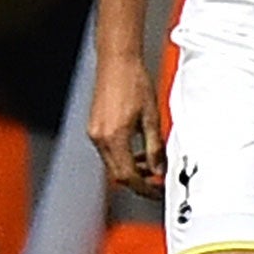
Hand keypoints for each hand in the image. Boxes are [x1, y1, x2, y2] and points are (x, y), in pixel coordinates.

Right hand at [88, 49, 163, 197]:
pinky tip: (138, 152)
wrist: (117, 61)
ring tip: (151, 168)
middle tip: (157, 185)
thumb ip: (154, 147)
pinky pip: (109, 150)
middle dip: (138, 182)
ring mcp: (94, 132)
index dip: (144, 188)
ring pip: (112, 163)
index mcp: (114, 138)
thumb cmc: (135, 82)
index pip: (128, 176)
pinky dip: (123, 156)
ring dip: (131, 169)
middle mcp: (99, 138)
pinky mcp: (95, 126)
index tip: (157, 192)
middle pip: (117, 174)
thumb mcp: (152, 117)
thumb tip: (158, 170)